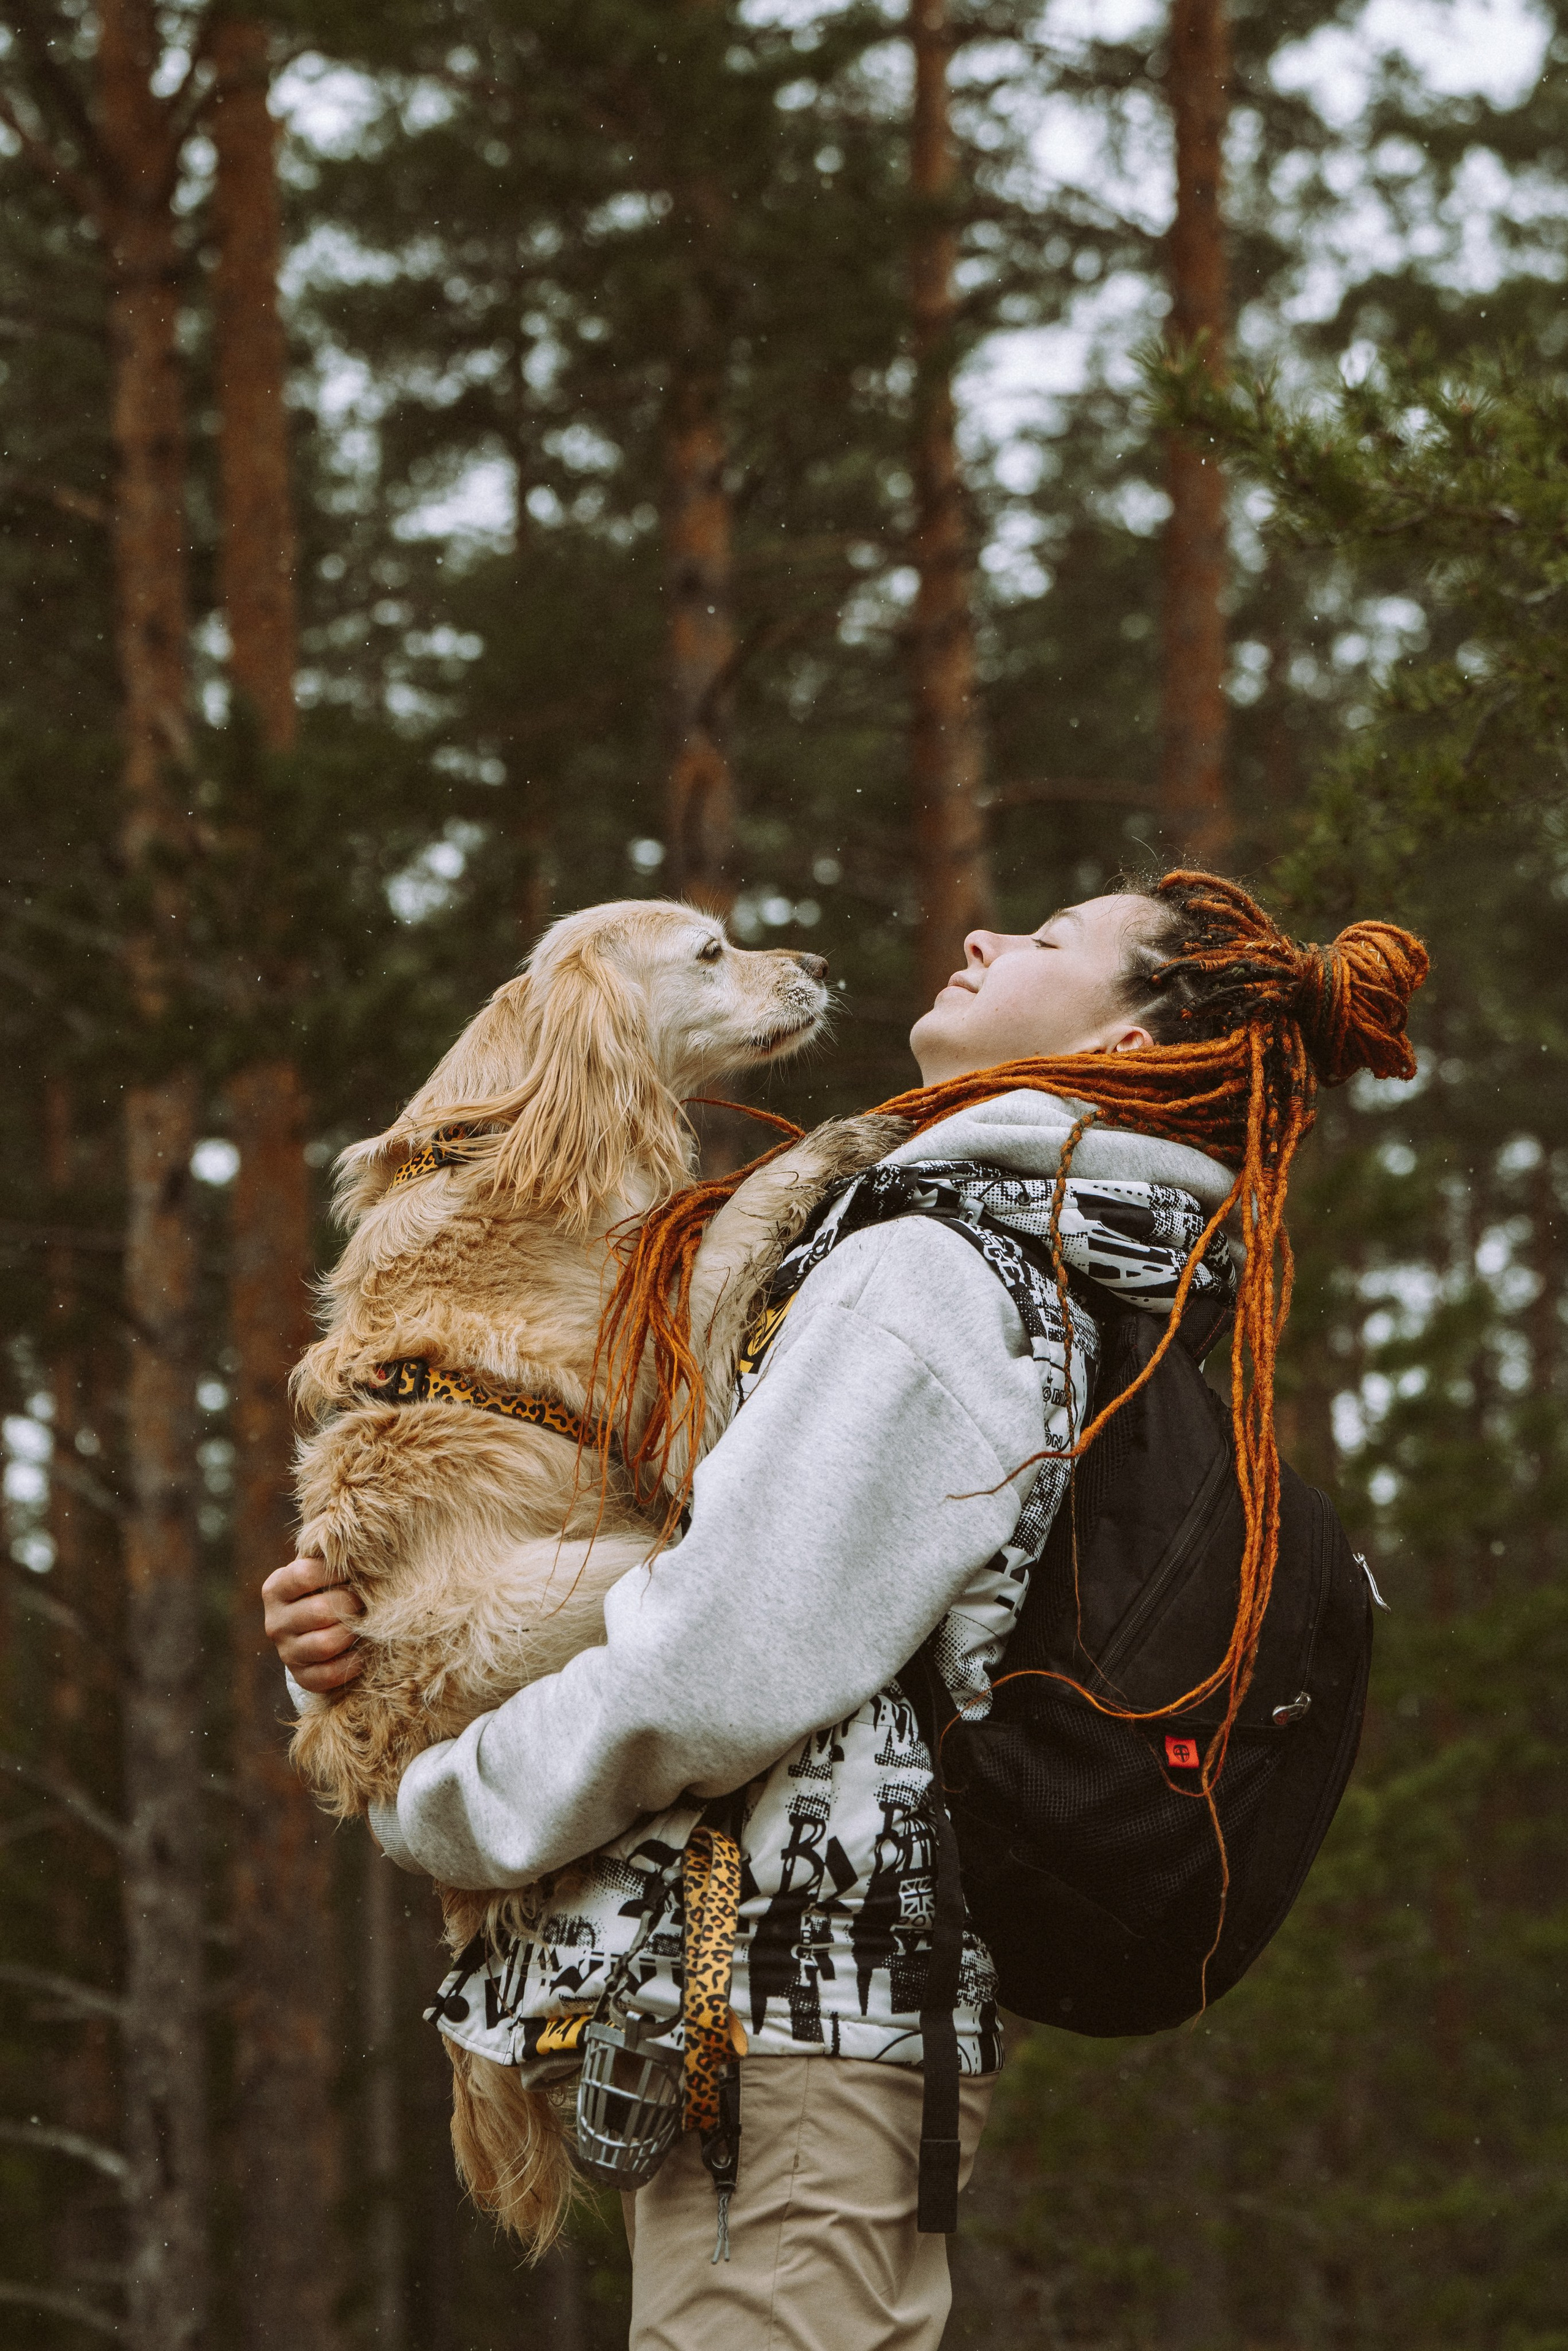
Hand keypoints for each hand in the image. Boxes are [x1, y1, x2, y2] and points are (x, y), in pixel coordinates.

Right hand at [262, 1556, 365, 1692]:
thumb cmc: (328, 1588)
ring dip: (351, 1633)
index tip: (355, 1571)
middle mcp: (275, 1622)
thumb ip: (334, 1558)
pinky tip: (361, 1653)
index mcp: (276, 1589)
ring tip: (361, 1624)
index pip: (304, 1574)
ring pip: (326, 1644)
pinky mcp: (301, 1677)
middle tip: (362, 1601)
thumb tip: (362, 1548)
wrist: (319, 1630)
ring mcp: (286, 1652)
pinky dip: (351, 1664)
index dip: (336, 1571)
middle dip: (351, 1604)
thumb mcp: (323, 1570)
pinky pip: (329, 1675)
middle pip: (320, 1611)